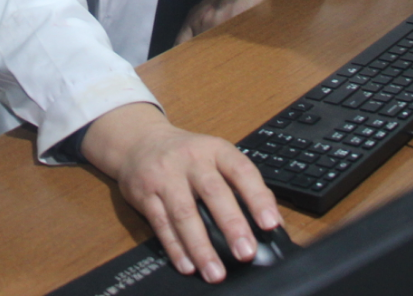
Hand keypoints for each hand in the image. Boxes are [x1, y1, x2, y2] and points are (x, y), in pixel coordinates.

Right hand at [80, 103, 280, 282]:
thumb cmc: (187, 155)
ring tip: (215, 271)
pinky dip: (175, 248)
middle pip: (213, 192)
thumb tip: (273, 222)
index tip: (271, 224)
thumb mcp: (215, 156)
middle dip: (231, 225)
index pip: (241, 171)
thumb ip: (242, 184)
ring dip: (201, 246)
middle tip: (245, 252)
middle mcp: (191, 161)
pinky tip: (187, 265)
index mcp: (215, 150)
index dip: (257, 197)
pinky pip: (161, 224)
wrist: (139, 141)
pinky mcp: (145, 195)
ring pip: (184, 213)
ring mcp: (166, 177)